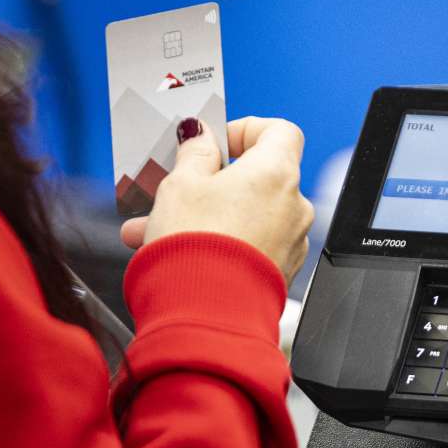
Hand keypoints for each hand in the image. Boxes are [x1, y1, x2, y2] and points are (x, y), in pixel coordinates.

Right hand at [121, 117, 314, 284]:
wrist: (204, 318)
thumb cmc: (196, 251)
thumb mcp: (180, 185)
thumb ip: (195, 153)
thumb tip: (201, 136)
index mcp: (276, 173)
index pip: (279, 130)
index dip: (245, 129)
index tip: (215, 142)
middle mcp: (293, 206)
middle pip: (257, 177)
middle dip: (211, 180)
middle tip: (176, 186)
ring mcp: (290, 242)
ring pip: (245, 214)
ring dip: (206, 214)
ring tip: (155, 227)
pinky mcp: (278, 272)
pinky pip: (248, 244)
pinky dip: (219, 241)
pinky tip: (178, 251)